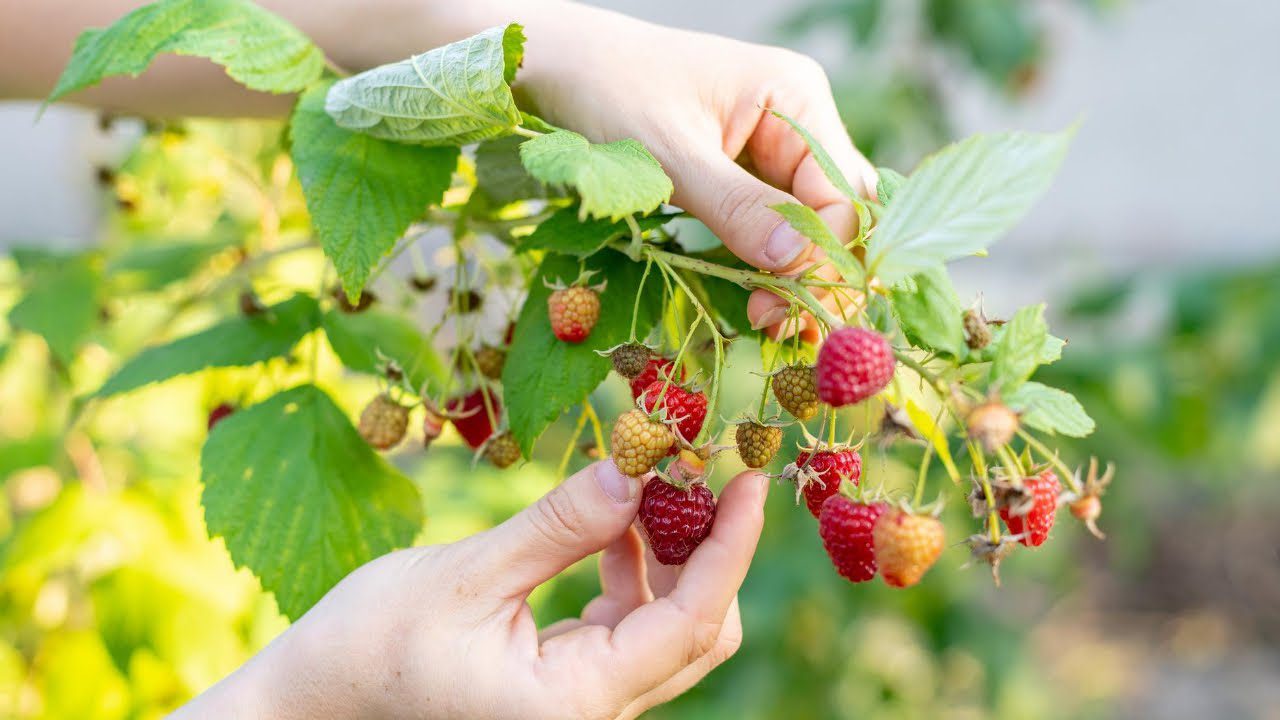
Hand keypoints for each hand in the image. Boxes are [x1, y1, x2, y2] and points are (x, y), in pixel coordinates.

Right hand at [172, 460, 767, 719]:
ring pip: (666, 632)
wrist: (311, 706)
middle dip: (708, 549)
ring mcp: (581, 705)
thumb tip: (636, 471)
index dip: (733, 546)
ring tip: (642, 484)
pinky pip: (626, 629)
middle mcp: (592, 715)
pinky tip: (608, 525)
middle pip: (696, 634)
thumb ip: (558, 528)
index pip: (691, 620)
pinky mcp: (563, 686)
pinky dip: (629, 573)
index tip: (752, 477)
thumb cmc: (368, 647)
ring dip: (666, 557)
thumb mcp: (465, 576)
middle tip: (695, 469)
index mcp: (575, 703)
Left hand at [515, 1, 877, 339]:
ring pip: (813, 223)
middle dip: (820, 273)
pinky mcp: (750, 169)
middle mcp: (800, 118)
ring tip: (771, 325)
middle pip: (841, 209)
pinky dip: (773, 264)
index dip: (820, 257)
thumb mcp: (670, 154)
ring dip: (799, 276)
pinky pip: (778, 222)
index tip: (779, 310)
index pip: (839, 193)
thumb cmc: (609, 91)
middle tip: (784, 330)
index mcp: (795, 96)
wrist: (564, 66)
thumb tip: (798, 262)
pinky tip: (759, 300)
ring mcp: (777, 144)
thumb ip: (736, 207)